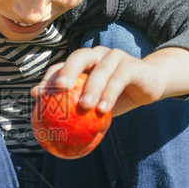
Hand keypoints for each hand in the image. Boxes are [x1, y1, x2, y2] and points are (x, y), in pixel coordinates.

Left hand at [32, 45, 188, 116]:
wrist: (151, 85)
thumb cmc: (118, 96)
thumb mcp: (96, 105)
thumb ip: (78, 112)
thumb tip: (55, 132)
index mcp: (84, 63)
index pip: (61, 66)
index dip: (47, 78)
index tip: (37, 95)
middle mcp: (97, 55)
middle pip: (78, 56)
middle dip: (66, 70)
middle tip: (59, 89)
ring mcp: (115, 57)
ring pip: (100, 68)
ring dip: (91, 87)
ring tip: (85, 106)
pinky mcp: (132, 65)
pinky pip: (119, 78)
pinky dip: (110, 92)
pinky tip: (104, 108)